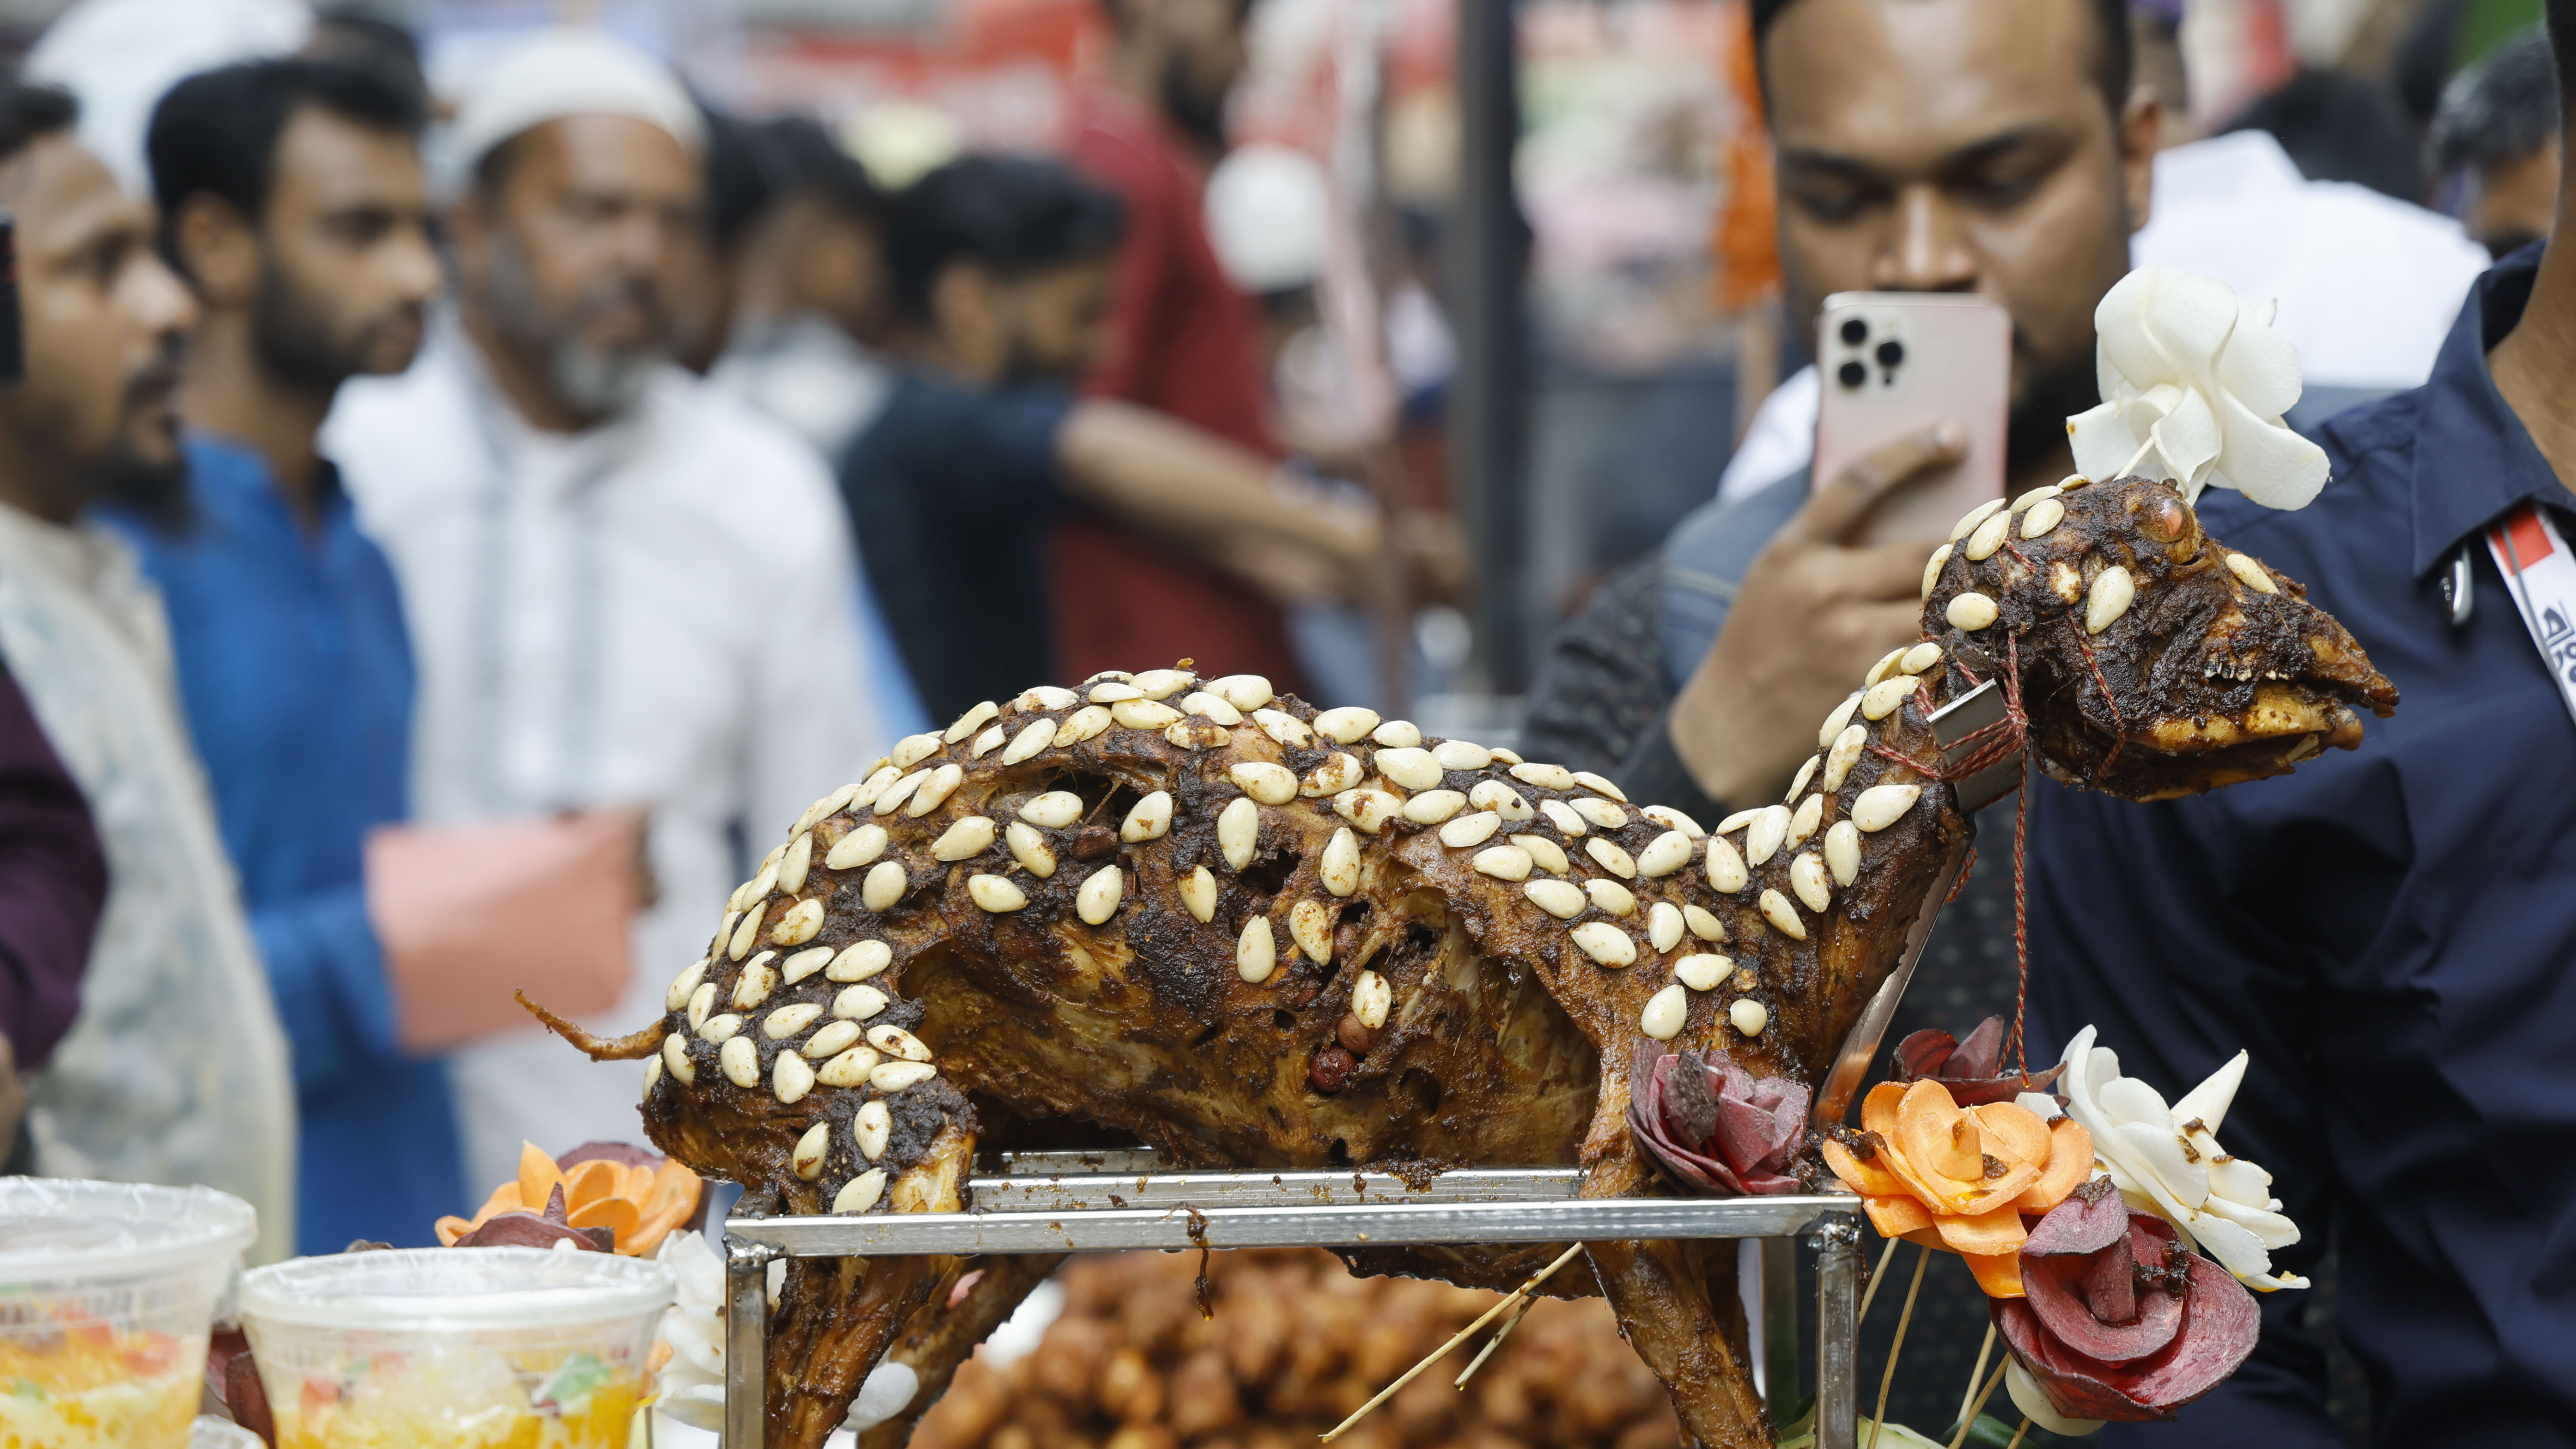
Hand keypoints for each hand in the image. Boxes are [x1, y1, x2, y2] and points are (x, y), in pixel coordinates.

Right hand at [1667, 424, 1966, 807]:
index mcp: (1791, 551)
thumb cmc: (1761, 644)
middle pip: (1925, 550)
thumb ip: (1831, 544)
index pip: (1860, 482)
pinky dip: (1963, 646)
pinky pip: (1938, 655)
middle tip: (2004, 534)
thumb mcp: (1777, 578)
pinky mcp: (1873, 687)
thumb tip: (1918, 504)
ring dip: (1975, 600)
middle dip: (1968, 544)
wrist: (1725, 731)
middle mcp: (1821, 589)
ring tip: (2003, 592)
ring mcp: (1849, 641)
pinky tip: (1983, 643)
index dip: (1913, 451)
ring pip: (1942, 607)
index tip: (1954, 433)